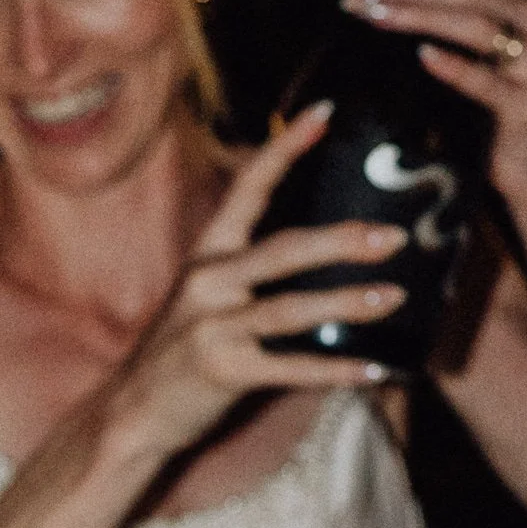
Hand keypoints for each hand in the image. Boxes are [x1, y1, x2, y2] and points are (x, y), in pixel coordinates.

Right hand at [117, 105, 406, 460]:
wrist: (133, 414)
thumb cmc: (183, 353)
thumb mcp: (206, 298)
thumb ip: (251, 273)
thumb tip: (324, 252)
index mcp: (208, 254)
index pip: (249, 187)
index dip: (285, 148)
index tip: (324, 113)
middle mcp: (208, 281)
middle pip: (284, 249)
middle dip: (342, 241)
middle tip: (393, 237)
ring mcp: (212, 326)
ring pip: (292, 308)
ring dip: (348, 302)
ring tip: (393, 297)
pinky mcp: (221, 371)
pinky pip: (290, 368)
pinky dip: (335, 371)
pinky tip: (374, 370)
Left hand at [342, 0, 526, 210]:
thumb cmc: (495, 106)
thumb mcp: (477, 53)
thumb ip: (447, 20)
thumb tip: (377, 0)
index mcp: (516, 0)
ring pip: (476, 25)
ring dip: (419, 17)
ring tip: (378, 18)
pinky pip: (488, 82)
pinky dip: (454, 66)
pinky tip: (423, 57)